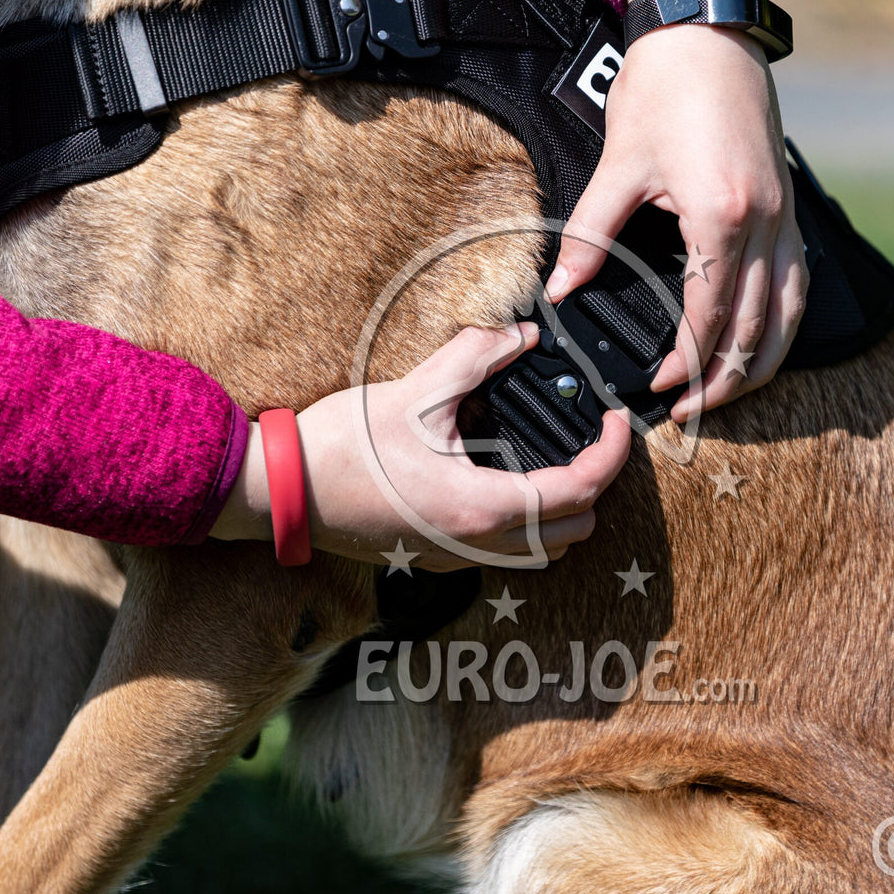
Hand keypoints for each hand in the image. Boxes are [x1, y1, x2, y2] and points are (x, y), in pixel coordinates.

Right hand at [211, 324, 631, 569]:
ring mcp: (456, 556)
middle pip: (574, 530)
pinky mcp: (436, 555)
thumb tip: (518, 337)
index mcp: (481, 507)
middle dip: (594, 485)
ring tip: (554, 458)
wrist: (278, 491)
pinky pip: (507, 551)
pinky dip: (527, 521)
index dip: (611, 453)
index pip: (580, 490)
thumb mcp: (413, 393)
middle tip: (588, 438)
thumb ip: (474, 358)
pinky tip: (506, 477)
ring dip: (562, 510)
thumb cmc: (338, 449)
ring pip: (544, 550)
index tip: (615, 422)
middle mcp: (477, 545)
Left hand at [545, 0, 806, 423]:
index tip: (659, 387)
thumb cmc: (664, 90)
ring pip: (788, 315)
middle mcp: (766, 224)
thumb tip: (561, 291)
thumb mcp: (618, 167)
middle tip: (690, 412)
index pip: (710, 314)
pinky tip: (760, 345)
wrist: (709, 34)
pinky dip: (781, 325)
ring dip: (759, 362)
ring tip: (727, 394)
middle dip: (723, 379)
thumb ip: (591, 236)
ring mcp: (787, 219)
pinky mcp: (792, 211)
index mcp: (722, 216)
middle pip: (755, 328)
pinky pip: (797, 285)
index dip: (685, 360)